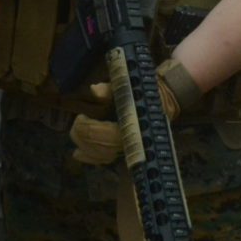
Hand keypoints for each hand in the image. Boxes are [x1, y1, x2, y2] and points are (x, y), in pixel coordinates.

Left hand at [69, 59, 192, 165]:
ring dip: (87, 150)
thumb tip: (93, 91)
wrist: (166, 97)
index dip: (89, 128)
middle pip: (103, 147)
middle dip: (85, 138)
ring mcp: (131, 145)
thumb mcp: (131, 82)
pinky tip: (79, 154)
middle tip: (75, 125)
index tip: (81, 116)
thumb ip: (112, 88)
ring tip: (75, 141)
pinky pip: (109, 158)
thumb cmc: (145, 88)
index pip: (107, 134)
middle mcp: (133, 138)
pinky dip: (93, 158)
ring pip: (105, 156)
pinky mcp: (127, 147)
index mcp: (133, 122)